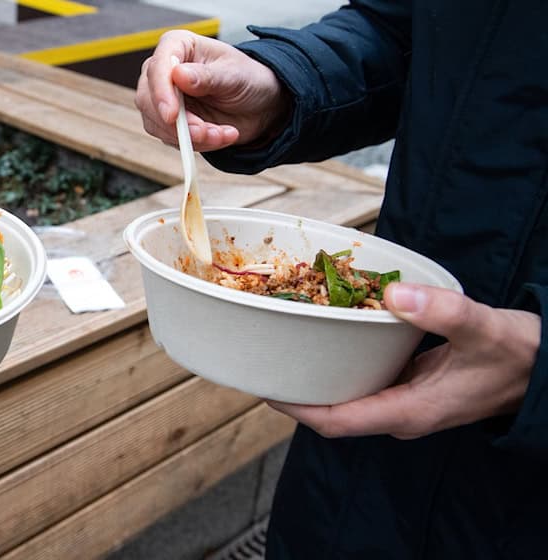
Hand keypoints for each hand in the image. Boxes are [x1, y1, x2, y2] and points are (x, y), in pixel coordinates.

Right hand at [135, 30, 292, 151]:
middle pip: (148, 99)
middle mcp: (164, 71)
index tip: (172, 115)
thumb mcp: (234, 75)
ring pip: (157, 124)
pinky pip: (170, 139)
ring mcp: (162, 98)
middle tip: (204, 132)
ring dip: (190, 136)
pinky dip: (196, 144)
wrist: (259, 105)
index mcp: (178, 46)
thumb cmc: (247, 79)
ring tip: (221, 134)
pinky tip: (219, 136)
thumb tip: (178, 75)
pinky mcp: (167, 122)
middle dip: (176, 123)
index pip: (157, 66)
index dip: (161, 92)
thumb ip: (206, 77)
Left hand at [269, 283, 541, 439]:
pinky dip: (344, 361)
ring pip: (348, 394)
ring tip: (285, 345)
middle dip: (297, 391)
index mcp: (407, 411)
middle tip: (264, 360)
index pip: (336, 421)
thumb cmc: (519, 355)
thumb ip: (442, 313)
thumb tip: (393, 295)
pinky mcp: (411, 385)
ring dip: (318, 375)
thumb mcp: (483, 329)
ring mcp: (404, 401)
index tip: (264, 389)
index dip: (296, 409)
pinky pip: (366, 378)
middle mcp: (399, 412)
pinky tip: (331, 334)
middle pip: (332, 410)